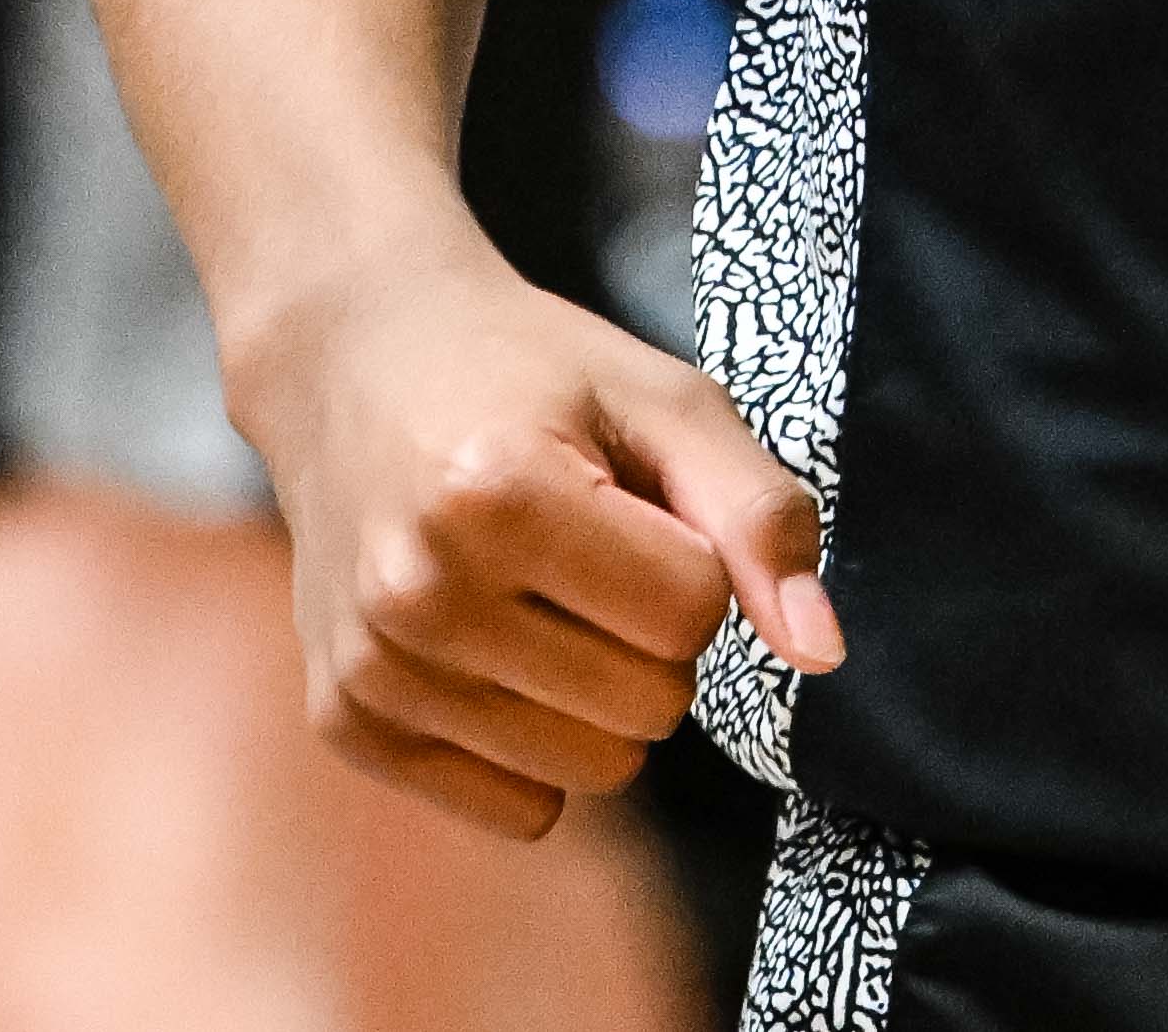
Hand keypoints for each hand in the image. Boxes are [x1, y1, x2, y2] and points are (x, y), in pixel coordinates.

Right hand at [263, 245, 843, 839]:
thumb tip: (822, 653)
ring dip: (601, 695)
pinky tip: (494, 647)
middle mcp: (418, 589)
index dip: (694, 561)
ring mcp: (373, 665)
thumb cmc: (528, 373)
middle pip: (651, 707)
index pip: (693, 613)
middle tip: (588, 553)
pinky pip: (521, 809)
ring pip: (595, 771)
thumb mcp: (662, 398)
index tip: (636, 507)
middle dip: (653, 635)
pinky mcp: (346, 722)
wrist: (351, 358)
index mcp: (497, 489)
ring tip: (541, 595)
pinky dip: (536, 743)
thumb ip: (758, 513)